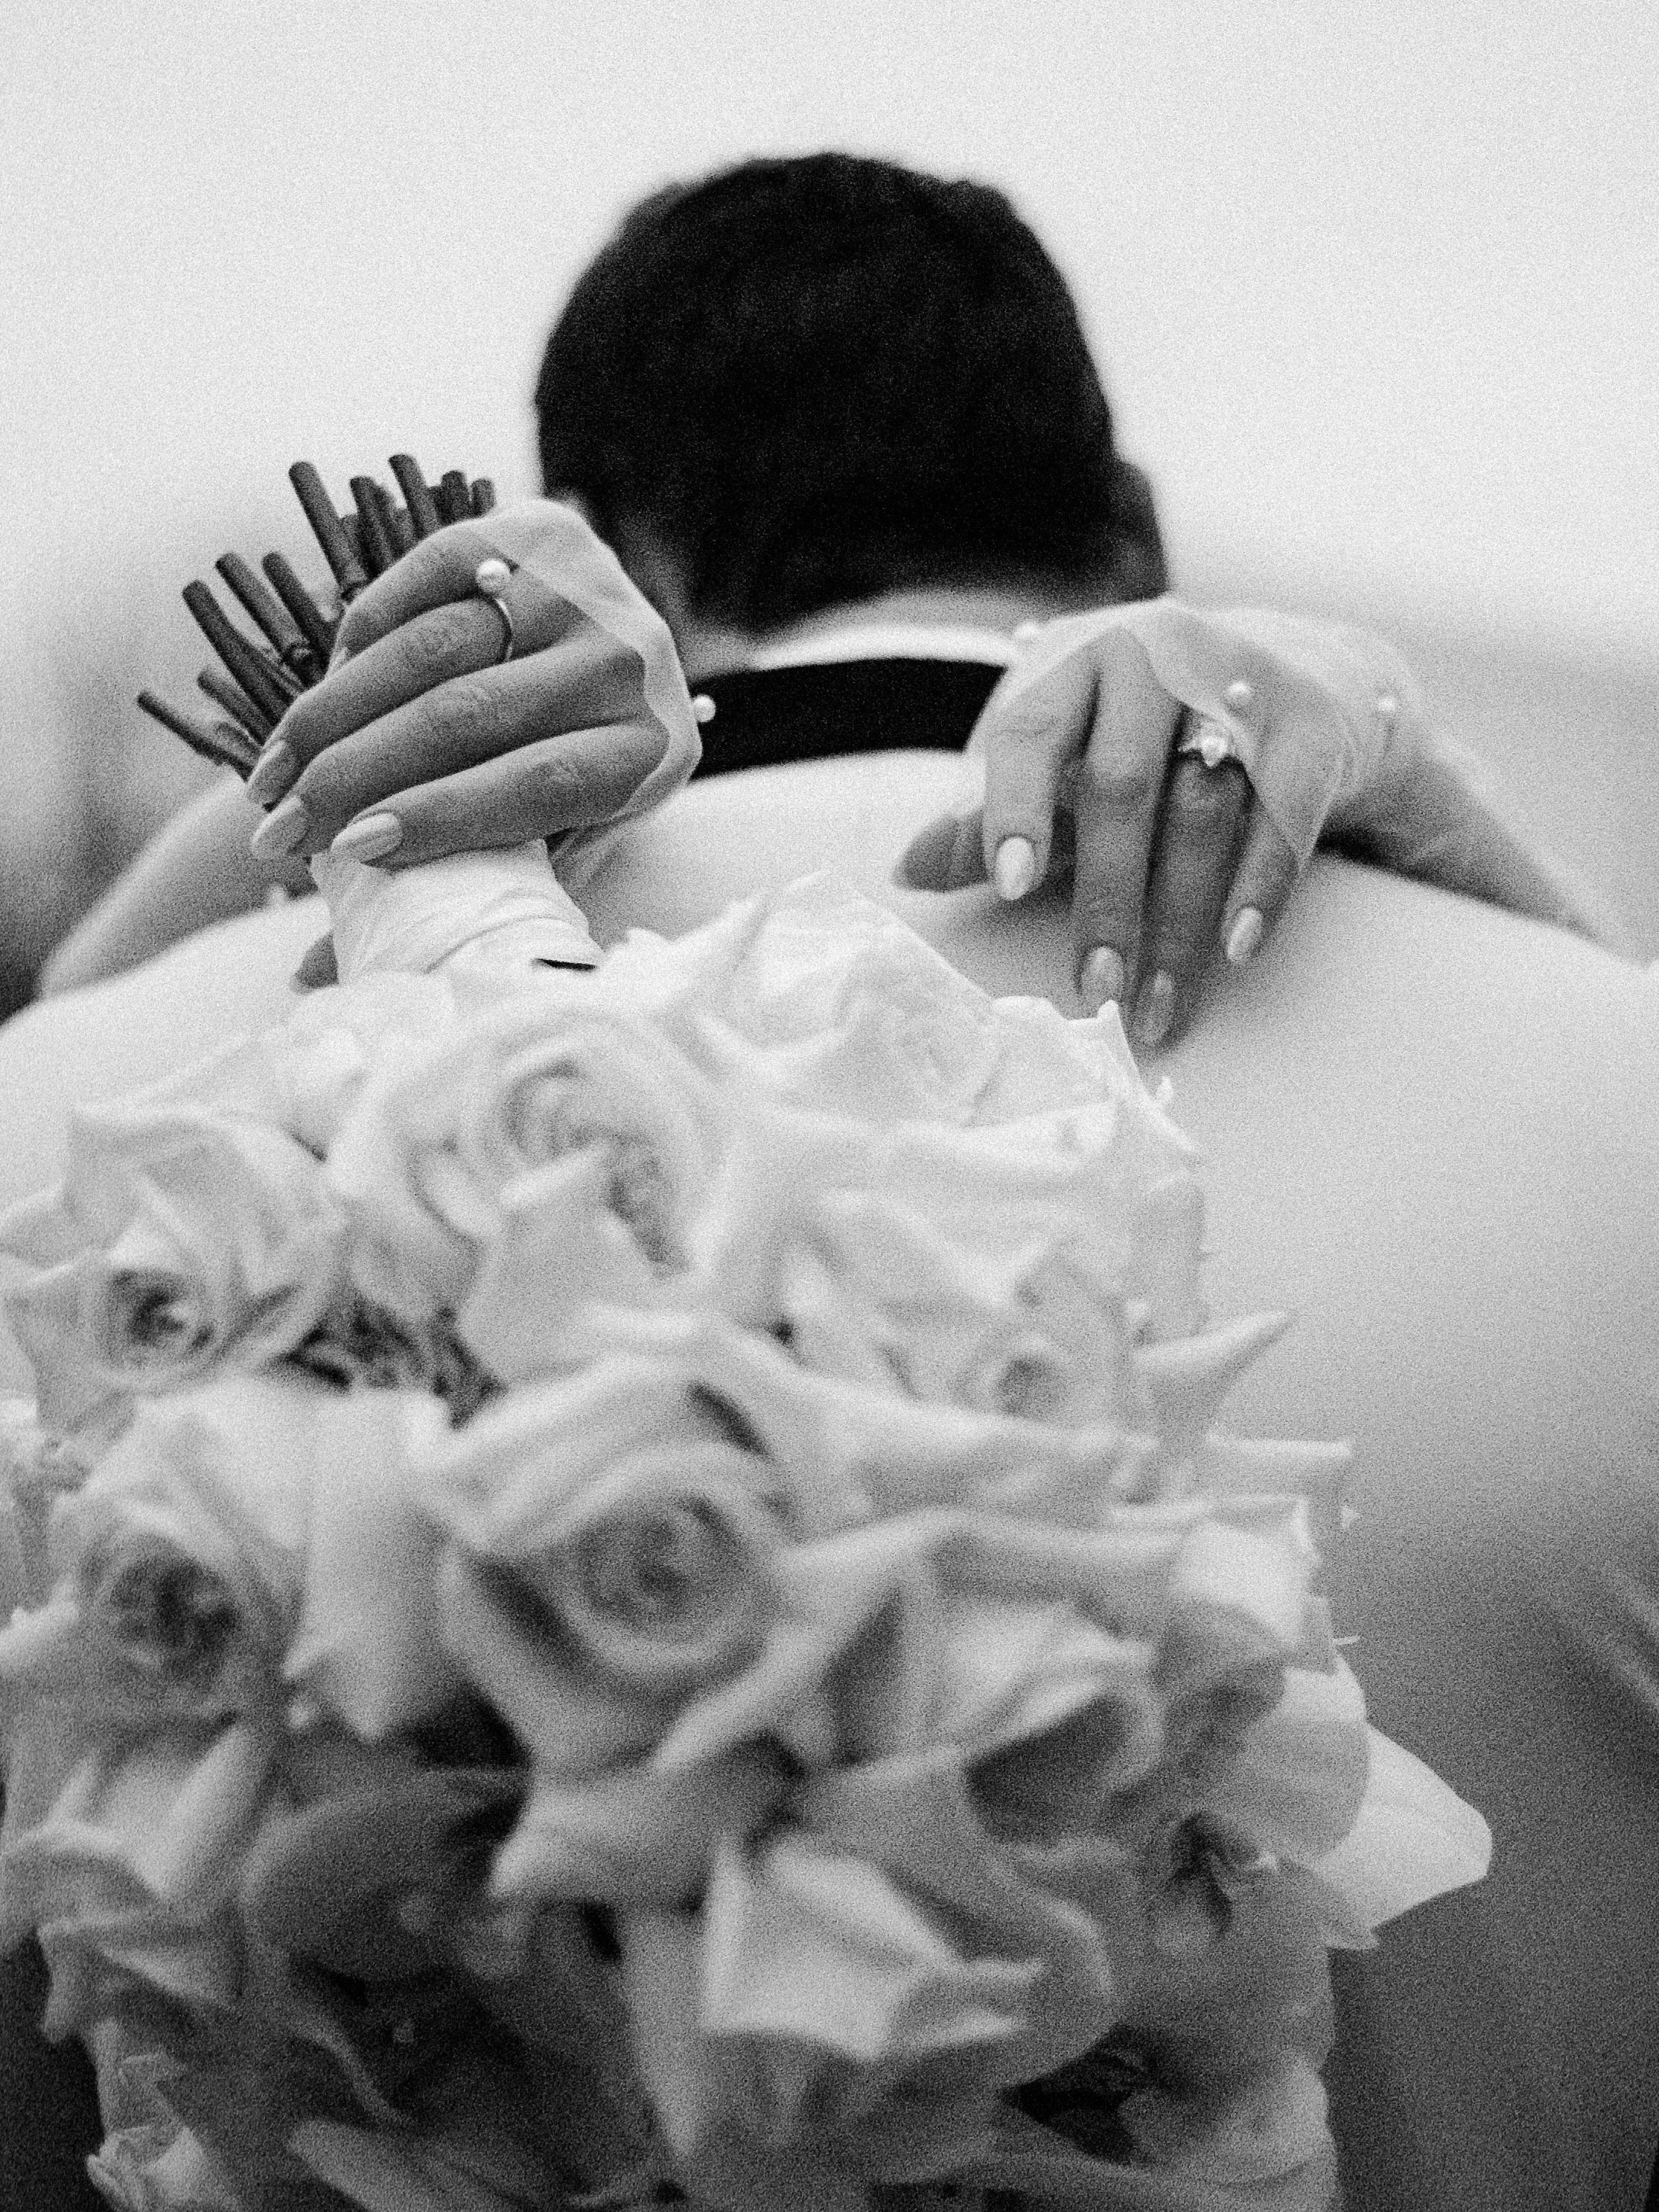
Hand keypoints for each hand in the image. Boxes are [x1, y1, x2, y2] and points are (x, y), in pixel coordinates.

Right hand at [243, 506, 689, 868]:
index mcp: (651, 754)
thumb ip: (456, 901)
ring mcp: (584, 588)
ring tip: (274, 775)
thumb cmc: (578, 785)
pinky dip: (358, 639)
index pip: (532, 786)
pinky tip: (318, 697)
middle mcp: (628, 663)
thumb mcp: (551, 848)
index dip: (435, 820)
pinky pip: (421, 582)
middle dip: (354, 778)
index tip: (347, 855)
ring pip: (431, 649)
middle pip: (466, 717)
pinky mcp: (533, 532)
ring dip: (335, 714)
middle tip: (276, 831)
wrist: (635, 663)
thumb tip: (311, 978)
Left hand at [895, 610, 1619, 1047]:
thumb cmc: (1140, 737)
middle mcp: (1155, 657)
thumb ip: (987, 819)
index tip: (1011, 887)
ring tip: (1158, 1008)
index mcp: (1073, 664)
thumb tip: (905, 869)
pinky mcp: (1309, 727)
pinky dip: (1263, 885)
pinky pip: (1288, 812)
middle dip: (1107, 899)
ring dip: (1179, 921)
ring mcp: (1239, 685)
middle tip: (1095, 991)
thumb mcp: (1060, 764)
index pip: (1032, 734)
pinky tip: (1238, 949)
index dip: (1017, 810)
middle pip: (1122, 784)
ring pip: (1205, 811)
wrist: (1290, 670)